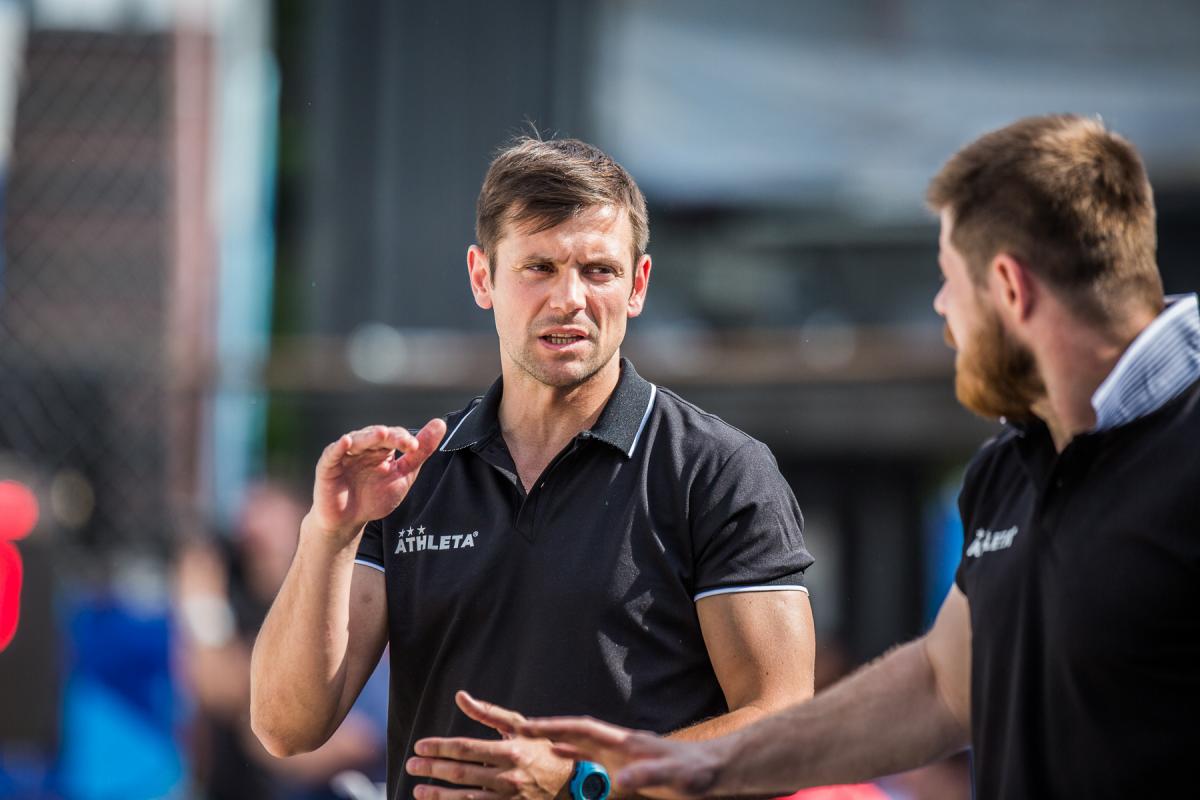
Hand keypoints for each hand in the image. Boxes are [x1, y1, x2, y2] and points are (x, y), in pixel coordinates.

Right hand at [308, 419, 445, 543]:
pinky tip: (347, 442)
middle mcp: (363, 447)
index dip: (405, 439)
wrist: (349, 522)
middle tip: (405, 441)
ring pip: (357, 440)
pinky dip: (339, 447)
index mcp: (381, 448)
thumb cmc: (374, 498)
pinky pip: (332, 454)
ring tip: (382, 434)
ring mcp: (345, 454)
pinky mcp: (328, 466)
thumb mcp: (402, 476)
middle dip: (391, 437)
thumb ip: (420, 453)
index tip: (416, 447)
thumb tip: (440, 424)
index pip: (394, 436)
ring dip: (369, 437)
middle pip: (377, 435)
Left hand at [407, 691, 572, 799]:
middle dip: (431, 769)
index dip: (439, 747)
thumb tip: (460, 697)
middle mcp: (507, 776)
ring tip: (418, 790)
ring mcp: (508, 798)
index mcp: (510, 750)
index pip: (465, 748)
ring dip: (437, 795)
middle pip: (459, 773)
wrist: (571, 783)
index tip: (420, 746)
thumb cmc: (541, 750)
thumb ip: (488, 712)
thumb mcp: (518, 726)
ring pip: (463, 798)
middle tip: (411, 764)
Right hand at [516, 717, 726, 799]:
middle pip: (576, 734)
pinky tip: (566, 767)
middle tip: (515, 734)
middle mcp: (620, 745)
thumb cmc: (697, 772)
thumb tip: (620, 781)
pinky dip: (575, 761)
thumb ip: (647, 776)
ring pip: (582, 747)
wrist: (718, 768)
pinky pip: (594, 762)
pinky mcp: (629, 768)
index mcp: (625, 742)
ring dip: (558, 745)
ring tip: (530, 749)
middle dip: (547, 732)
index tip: (526, 726)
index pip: (583, 729)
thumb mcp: (673, 777)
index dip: (554, 727)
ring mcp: (624, 755)